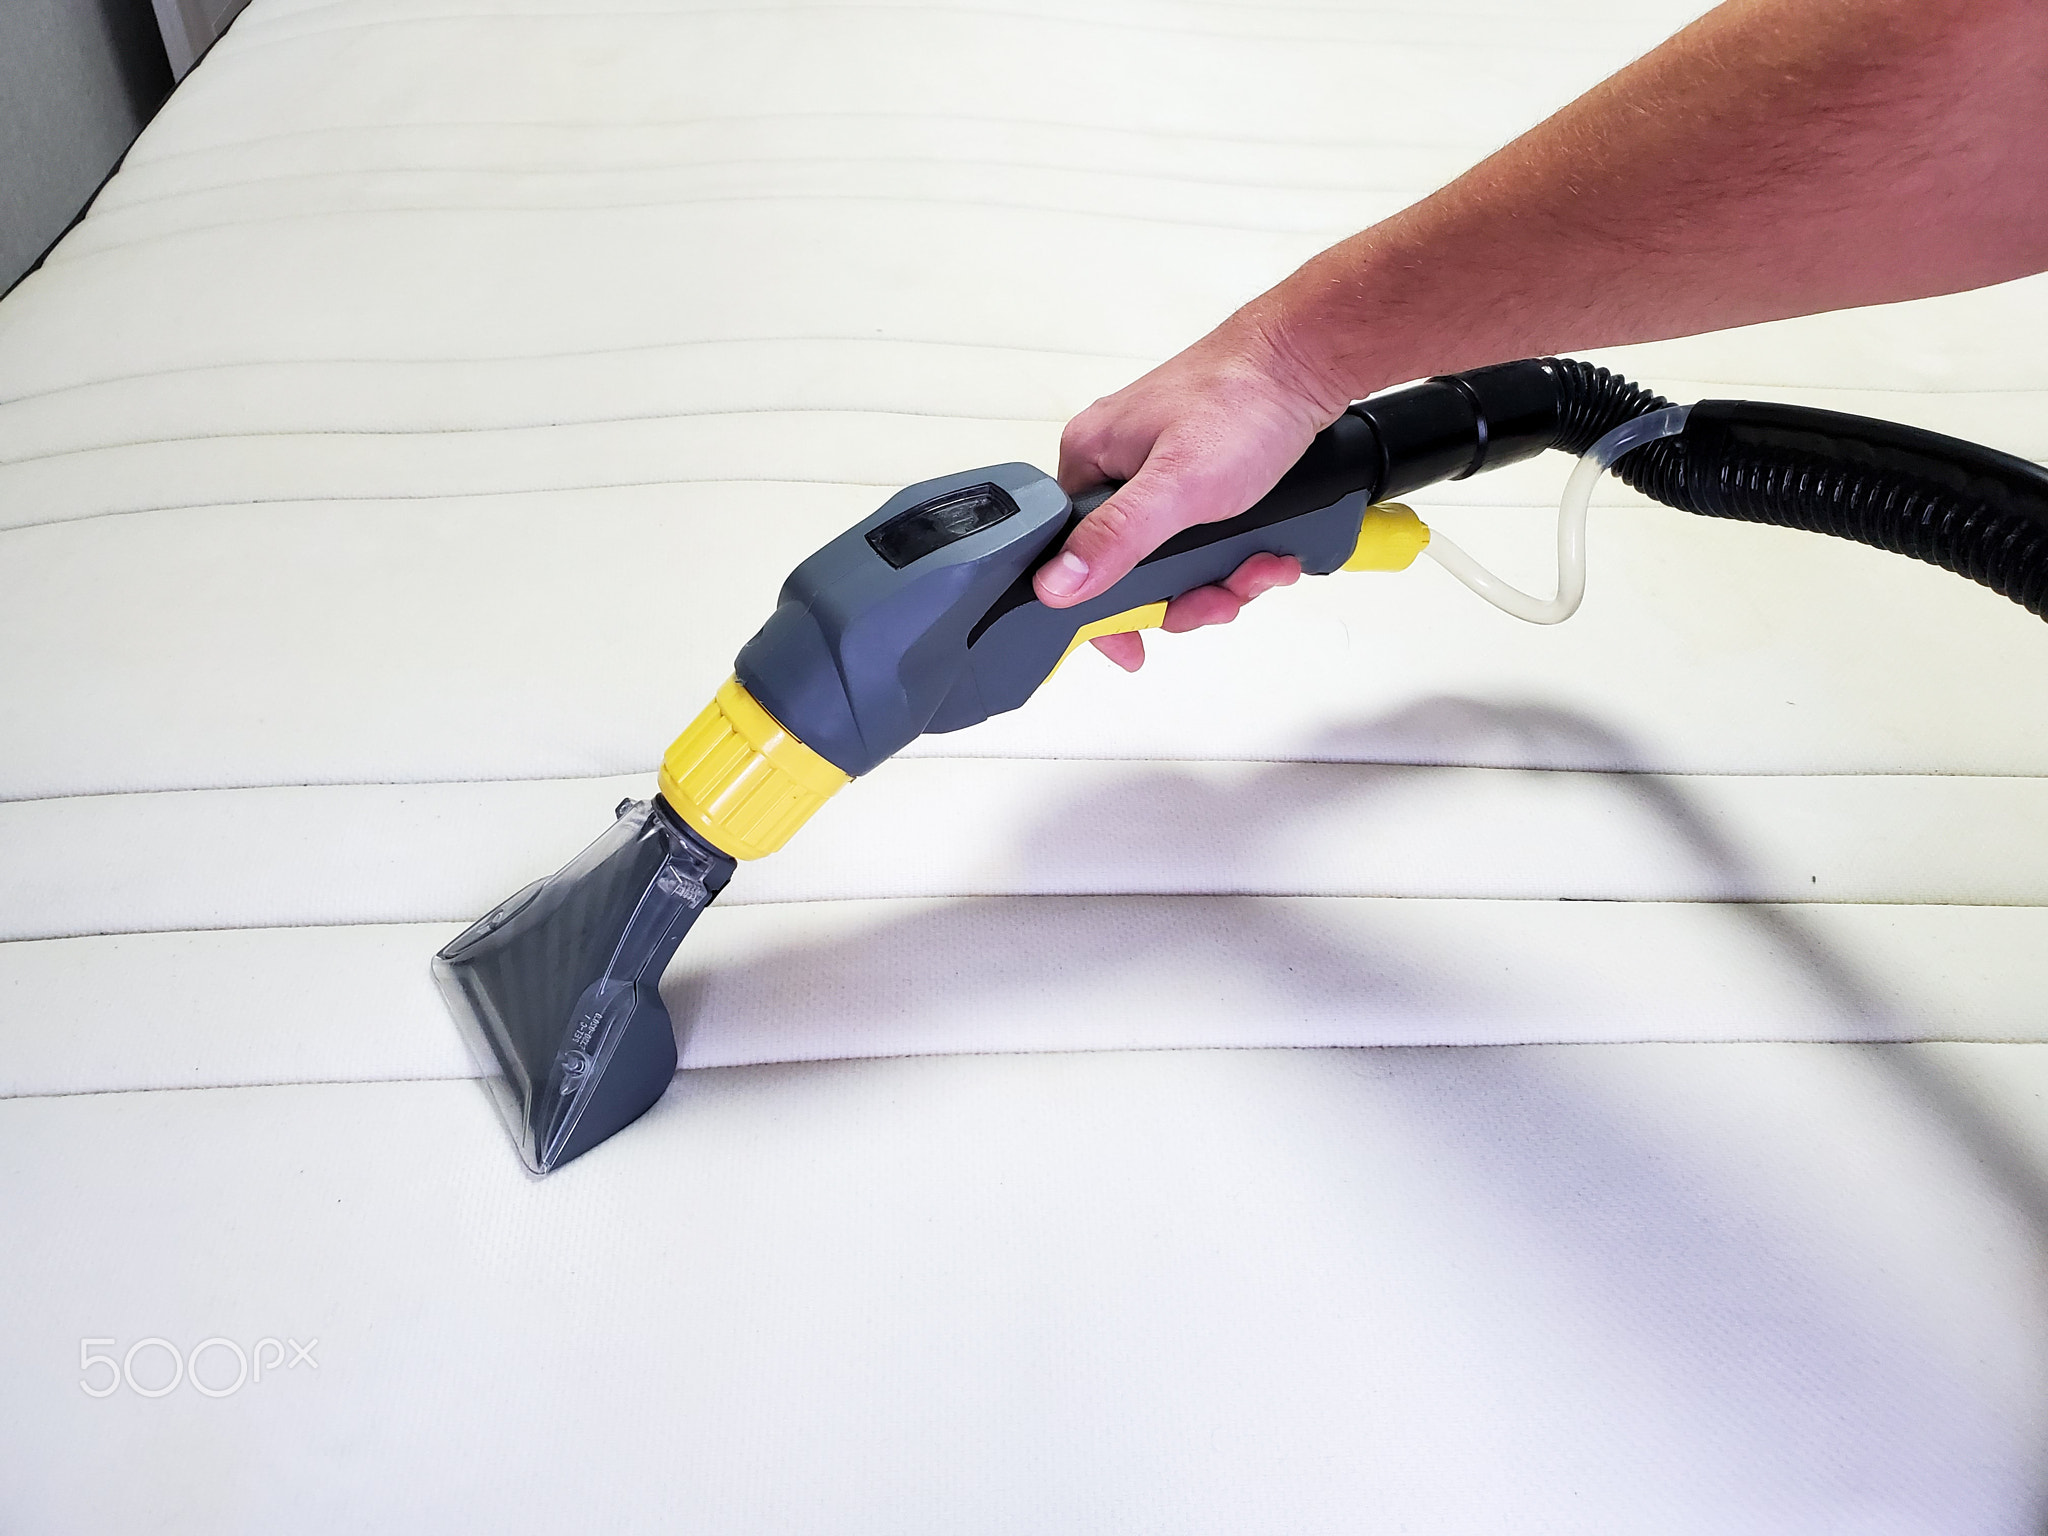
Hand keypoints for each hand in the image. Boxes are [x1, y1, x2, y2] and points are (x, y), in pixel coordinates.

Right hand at [1036, 305, 1345, 669]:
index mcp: (1090, 460)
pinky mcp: (1201, 471)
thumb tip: (1054, 584)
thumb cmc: (1244, 401)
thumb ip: (1114, 539)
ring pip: (1175, 559)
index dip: (1104, 610)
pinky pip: (1206, 536)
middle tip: (1221, 598)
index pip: (1070, 557)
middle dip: (1184, 595)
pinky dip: (1239, 553)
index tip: (1136, 643)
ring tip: (1259, 569)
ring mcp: (1160, 468)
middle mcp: (1118, 464)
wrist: (1310, 360)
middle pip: (1130, 567)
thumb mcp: (1176, 487)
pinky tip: (1268, 550)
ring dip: (1221, 578)